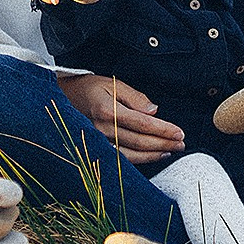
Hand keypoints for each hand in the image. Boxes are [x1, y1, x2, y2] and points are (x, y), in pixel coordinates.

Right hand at [57, 73, 184, 163]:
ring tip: (171, 151)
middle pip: (140, 141)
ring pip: (131, 154)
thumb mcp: (113, 83)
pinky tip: (153, 156)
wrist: (61, 98)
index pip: (143, 123)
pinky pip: (121, 159)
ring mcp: (98, 142)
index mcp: (107, 111)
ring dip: (154, 154)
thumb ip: (135, 97)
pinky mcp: (97, 149)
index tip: (179, 132)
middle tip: (181, 143)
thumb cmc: (90, 88)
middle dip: (163, 143)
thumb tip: (155, 111)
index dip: (163, 129)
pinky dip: (140, 160)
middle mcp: (102, 129)